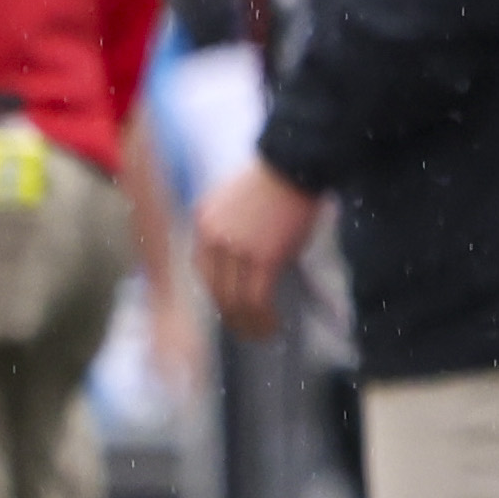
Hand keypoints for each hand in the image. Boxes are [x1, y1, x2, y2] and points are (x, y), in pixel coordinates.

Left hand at [193, 156, 321, 344]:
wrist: (295, 163)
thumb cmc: (276, 177)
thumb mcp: (237, 199)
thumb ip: (232, 226)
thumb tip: (244, 256)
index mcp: (203, 222)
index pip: (203, 270)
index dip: (219, 294)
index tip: (233, 308)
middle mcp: (214, 239)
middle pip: (216, 290)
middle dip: (231, 316)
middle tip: (247, 330)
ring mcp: (237, 249)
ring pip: (235, 300)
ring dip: (248, 323)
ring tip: (262, 334)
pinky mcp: (264, 258)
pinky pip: (257, 298)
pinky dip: (264, 317)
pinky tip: (274, 325)